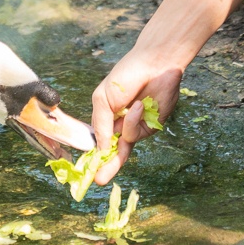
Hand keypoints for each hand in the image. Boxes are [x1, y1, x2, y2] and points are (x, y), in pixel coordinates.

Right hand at [89, 50, 184, 184]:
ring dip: (126, 127)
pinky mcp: (152, 127)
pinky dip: (136, 120)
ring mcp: (138, 127)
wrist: (154, 64)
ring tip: (134, 105)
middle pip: (114, 152)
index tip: (89, 171)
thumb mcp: (103, 99)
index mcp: (108, 118)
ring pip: (126, 144)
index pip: (102, 142)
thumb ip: (100, 125)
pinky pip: (138, 134)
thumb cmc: (125, 76)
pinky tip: (141, 105)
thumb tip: (101, 150)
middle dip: (107, 167)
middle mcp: (122, 125)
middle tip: (99, 180)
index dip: (96, 156)